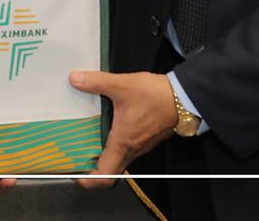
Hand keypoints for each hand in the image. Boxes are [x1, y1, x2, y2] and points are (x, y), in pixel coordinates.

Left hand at [69, 70, 176, 188]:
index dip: (88, 180)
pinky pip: (127, 148)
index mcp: (123, 144)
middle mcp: (132, 150)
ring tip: (86, 139)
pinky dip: (114, 143)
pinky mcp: (147, 137)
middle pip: (110, 170)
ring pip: (119, 158)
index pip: (105, 176)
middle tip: (75, 155)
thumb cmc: (154, 96)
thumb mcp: (122, 85)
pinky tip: (107, 126)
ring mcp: (141, 145)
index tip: (75, 173)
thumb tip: (75, 78)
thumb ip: (97, 82)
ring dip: (103, 154)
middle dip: (91, 167)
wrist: (184, 96)